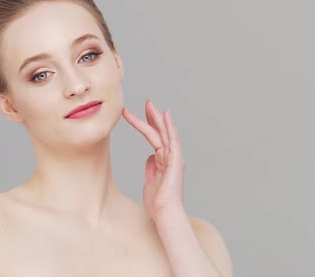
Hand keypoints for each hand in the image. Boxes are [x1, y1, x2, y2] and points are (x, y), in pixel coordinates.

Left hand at [122, 99, 184, 219]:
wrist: (165, 213)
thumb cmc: (158, 202)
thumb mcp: (150, 181)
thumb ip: (151, 167)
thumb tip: (150, 156)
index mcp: (163, 161)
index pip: (154, 138)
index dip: (146, 125)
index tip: (138, 115)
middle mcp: (170, 157)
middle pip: (160, 132)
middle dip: (152, 117)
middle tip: (147, 102)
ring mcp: (174, 158)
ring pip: (165, 133)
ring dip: (157, 118)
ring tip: (149, 104)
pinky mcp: (176, 160)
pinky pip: (173, 140)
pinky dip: (170, 127)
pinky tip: (166, 116)